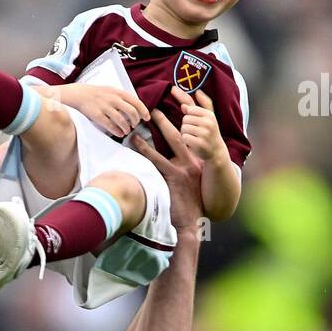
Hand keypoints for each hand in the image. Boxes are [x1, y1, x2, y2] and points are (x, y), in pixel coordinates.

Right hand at [53, 83, 149, 138]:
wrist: (79, 94)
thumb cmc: (96, 93)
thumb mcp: (111, 90)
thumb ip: (122, 97)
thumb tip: (135, 106)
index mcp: (118, 92)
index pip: (136, 101)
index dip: (144, 111)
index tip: (147, 118)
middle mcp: (113, 99)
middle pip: (131, 112)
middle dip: (136, 121)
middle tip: (135, 125)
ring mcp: (105, 107)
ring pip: (122, 120)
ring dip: (127, 127)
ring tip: (127, 131)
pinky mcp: (97, 115)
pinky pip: (110, 125)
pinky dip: (117, 131)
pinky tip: (119, 133)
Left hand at [131, 109, 204, 232]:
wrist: (192, 222)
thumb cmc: (191, 205)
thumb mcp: (191, 185)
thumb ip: (183, 172)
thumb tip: (173, 161)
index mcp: (197, 163)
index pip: (189, 140)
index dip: (184, 126)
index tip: (175, 114)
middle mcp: (192, 162)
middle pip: (180, 135)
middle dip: (168, 121)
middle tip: (155, 109)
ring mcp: (183, 168)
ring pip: (172, 141)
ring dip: (159, 128)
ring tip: (145, 119)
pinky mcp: (173, 176)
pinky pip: (157, 159)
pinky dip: (145, 149)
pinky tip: (134, 142)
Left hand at [169, 86, 228, 163]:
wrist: (216, 151)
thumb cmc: (211, 132)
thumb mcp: (210, 116)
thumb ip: (204, 103)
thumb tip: (197, 91)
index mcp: (209, 115)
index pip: (189, 108)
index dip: (186, 112)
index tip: (178, 98)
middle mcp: (208, 123)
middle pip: (185, 118)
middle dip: (186, 125)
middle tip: (195, 131)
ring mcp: (204, 133)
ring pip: (183, 128)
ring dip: (185, 133)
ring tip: (194, 136)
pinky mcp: (200, 143)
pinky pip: (184, 137)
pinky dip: (186, 140)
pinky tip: (192, 143)